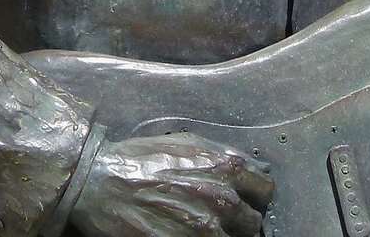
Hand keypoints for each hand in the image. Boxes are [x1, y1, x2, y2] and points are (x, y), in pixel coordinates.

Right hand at [70, 132, 273, 235]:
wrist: (103, 183)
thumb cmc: (144, 158)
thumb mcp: (188, 142)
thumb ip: (222, 156)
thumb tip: (251, 167)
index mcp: (226, 168)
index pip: (265, 189)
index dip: (257, 196)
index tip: (248, 201)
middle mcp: (223, 200)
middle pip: (254, 223)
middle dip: (243, 222)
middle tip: (229, 222)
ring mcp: (205, 230)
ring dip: (228, 236)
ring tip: (208, 231)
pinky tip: (191, 236)